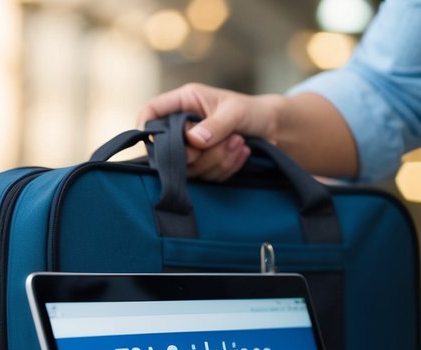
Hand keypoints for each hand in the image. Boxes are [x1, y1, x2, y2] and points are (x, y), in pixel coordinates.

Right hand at [138, 83, 281, 180]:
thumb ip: (215, 125)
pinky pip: (208, 176)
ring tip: (239, 143)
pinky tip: (242, 152)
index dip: (147, 126)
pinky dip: (226, 167)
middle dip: (198, 152)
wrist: (273, 128)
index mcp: (184, 102)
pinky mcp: (206, 163)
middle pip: (170, 149)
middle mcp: (184, 125)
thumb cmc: (252, 111)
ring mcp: (194, 147)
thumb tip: (194, 141)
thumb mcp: (235, 112)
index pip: (152, 111)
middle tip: (226, 141)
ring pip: (191, 167)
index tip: (156, 144)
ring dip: (218, 159)